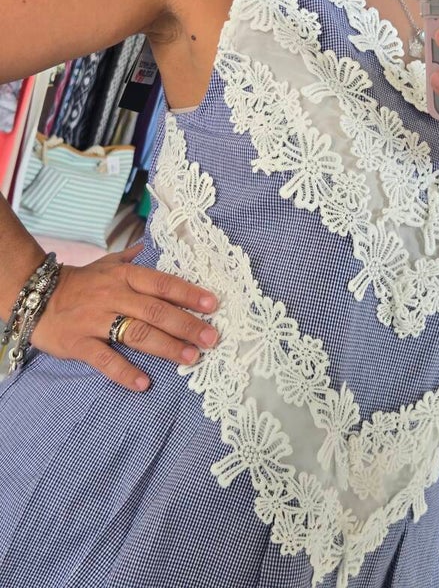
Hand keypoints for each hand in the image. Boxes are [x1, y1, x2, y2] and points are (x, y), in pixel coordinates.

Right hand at [31, 243, 218, 390]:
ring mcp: (96, 320)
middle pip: (156, 310)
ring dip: (166, 347)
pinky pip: (104, 359)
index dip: (188, 294)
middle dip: (186, 324)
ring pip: (136, 333)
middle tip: (211, 338)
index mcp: (124, 276)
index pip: (163, 284)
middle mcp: (114, 296)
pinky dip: (124, 372)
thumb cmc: (81, 282)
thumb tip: (156, 246)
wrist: (34, 296)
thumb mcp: (108, 263)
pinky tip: (144, 383)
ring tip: (191, 357)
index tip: (213, 305)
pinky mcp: (79, 343)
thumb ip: (134, 258)